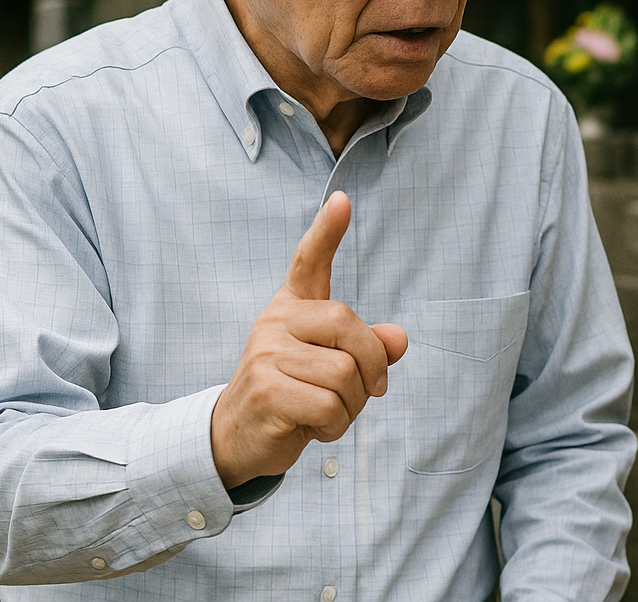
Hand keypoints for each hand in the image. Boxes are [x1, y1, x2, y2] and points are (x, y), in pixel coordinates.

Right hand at [210, 191, 409, 488]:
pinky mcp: (266, 392)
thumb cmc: (294, 393)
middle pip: (350, 328)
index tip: (343, 201)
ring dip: (352, 405)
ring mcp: (266, 355)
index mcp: (291, 307)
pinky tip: (315, 428)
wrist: (238, 436)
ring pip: (344, 374)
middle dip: (372, 366)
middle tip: (369, 391)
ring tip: (330, 412)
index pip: (309, 262)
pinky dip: (335, 426)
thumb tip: (399, 338)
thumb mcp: (331, 365)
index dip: (326, 231)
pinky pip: (329, 407)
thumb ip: (367, 347)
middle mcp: (275, 322)